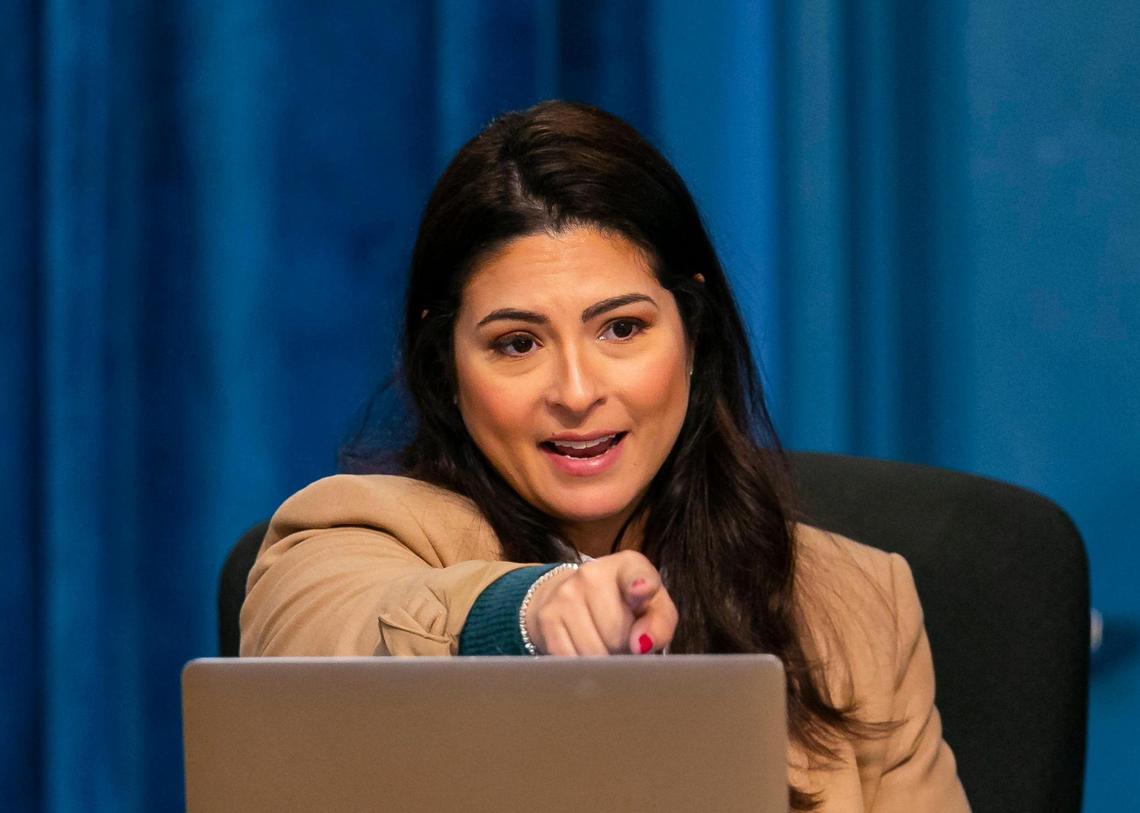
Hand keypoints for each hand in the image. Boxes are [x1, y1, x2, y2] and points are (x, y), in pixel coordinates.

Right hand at [524, 551, 677, 655]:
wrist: (573, 596)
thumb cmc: (626, 606)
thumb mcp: (653, 608)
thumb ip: (660, 624)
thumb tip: (641, 644)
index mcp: (628, 565)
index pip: (636, 574)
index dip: (640, 585)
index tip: (641, 591)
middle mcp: (592, 573)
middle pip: (617, 634)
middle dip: (624, 647)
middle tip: (622, 638)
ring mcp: (565, 593)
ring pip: (593, 652)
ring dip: (603, 659)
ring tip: (604, 642)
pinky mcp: (547, 617)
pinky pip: (570, 659)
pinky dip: (581, 665)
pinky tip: (584, 648)